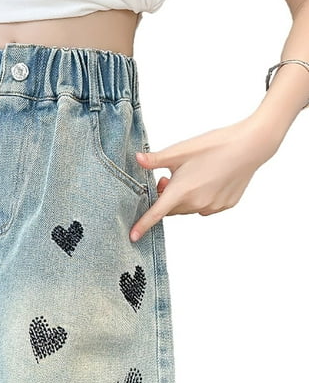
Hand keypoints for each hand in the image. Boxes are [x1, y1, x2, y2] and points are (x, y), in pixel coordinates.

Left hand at [130, 116, 279, 241]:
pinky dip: (200, 197)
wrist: (250, 146)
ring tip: (191, 176)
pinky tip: (208, 180)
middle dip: (166, 197)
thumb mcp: (180, 150)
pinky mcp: (225, 206)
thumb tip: (137, 159)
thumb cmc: (214, 146)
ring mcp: (212, 207)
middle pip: (171, 209)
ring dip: (183, 198)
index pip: (156, 213)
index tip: (132, 237)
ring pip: (188, 208)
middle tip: (167, 178)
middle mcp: (196, 204)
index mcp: (181, 191)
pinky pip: (204, 207)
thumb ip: (156, 159)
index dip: (143, 225)